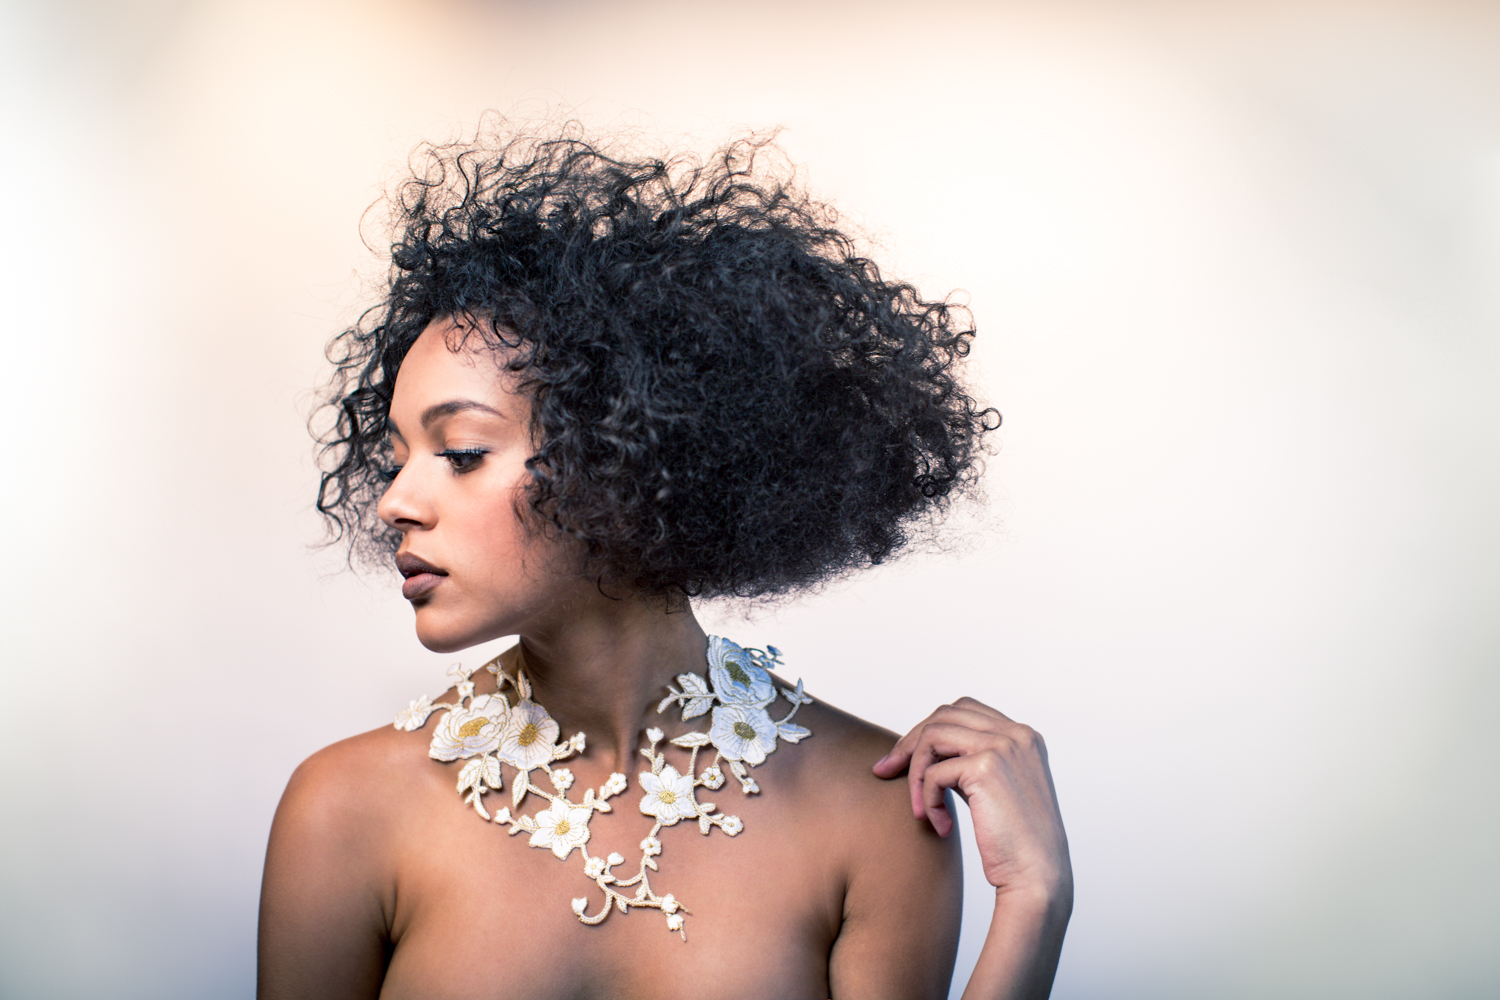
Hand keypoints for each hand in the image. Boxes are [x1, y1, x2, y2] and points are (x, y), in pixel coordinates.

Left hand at [873, 698, 1070, 898]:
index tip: (903, 758)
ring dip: (915, 773)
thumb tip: (923, 751)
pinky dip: (925, 799)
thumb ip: (969, 763)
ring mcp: (1003, 746)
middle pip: (944, 715)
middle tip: (885, 771)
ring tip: (918, 810)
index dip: (928, 730)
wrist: (1038, 877)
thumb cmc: (1015, 843)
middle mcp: (1016, 733)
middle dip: (910, 742)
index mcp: (1023, 736)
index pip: (964, 710)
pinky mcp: (987, 766)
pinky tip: (939, 825)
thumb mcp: (993, 790)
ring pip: (932, 736)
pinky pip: (934, 773)